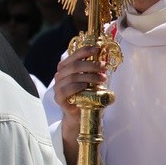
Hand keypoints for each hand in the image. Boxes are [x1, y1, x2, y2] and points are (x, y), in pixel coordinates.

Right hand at [52, 46, 106, 164]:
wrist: (80, 115)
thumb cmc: (87, 95)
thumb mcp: (92, 80)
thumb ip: (95, 70)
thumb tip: (106, 59)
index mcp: (66, 68)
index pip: (74, 55)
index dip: (85, 51)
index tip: (97, 49)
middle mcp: (60, 75)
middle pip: (74, 65)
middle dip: (90, 65)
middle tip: (104, 67)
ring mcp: (58, 87)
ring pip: (72, 77)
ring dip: (89, 76)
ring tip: (102, 79)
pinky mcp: (59, 98)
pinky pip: (67, 90)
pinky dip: (78, 86)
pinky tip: (87, 87)